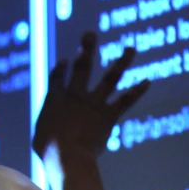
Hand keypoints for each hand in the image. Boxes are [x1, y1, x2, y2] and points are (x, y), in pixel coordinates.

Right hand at [32, 31, 148, 168]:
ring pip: (110, 78)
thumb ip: (47, 128)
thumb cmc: (48, 151)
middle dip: (87, 48)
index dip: (61, 68)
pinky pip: (125, 100)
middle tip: (91, 34)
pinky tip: (148, 81)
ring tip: (131, 48)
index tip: (66, 59)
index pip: (57, 78)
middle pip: (82, 67)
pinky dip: (137, 91)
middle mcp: (74, 95)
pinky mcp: (108, 115)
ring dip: (122, 62)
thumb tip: (49, 133)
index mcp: (54, 99)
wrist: (67, 156)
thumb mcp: (40, 137)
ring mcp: (93, 104)